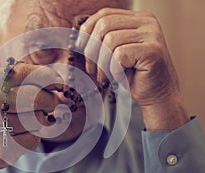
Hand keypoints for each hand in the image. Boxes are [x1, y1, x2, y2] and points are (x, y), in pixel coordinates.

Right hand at [0, 62, 62, 172]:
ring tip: (29, 120)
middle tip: (53, 103)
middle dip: (51, 100)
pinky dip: (33, 137)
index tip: (57, 84)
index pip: (28, 74)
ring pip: (38, 120)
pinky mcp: (2, 148)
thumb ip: (10, 76)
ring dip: (40, 120)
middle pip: (37, 98)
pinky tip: (21, 135)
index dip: (49, 78)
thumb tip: (48, 77)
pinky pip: (33, 140)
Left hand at [76, 8, 188, 129]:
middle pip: (104, 25)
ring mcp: (152, 34)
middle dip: (91, 50)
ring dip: (102, 64)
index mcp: (137, 19)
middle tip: (92, 70)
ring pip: (109, 41)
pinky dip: (114, 70)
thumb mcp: (114, 53)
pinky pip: (119, 55)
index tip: (80, 47)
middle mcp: (147, 22)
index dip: (87, 30)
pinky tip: (121, 78)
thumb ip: (102, 38)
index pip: (104, 14)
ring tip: (105, 77)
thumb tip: (77, 31)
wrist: (156, 96)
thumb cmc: (133, 76)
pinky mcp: (153, 50)